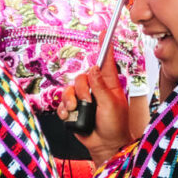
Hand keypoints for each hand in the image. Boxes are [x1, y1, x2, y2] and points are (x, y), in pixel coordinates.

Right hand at [57, 45, 129, 168]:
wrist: (104, 145)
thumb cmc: (114, 126)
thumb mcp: (111, 105)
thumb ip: (101, 87)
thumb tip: (93, 69)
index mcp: (109, 84)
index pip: (106, 60)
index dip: (105, 46)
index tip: (104, 31)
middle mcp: (96, 88)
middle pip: (82, 76)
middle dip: (83, 90)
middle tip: (90, 102)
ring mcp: (84, 98)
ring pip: (70, 89)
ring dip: (73, 102)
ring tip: (82, 112)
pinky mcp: (74, 108)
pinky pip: (63, 103)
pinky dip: (66, 110)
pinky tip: (74, 116)